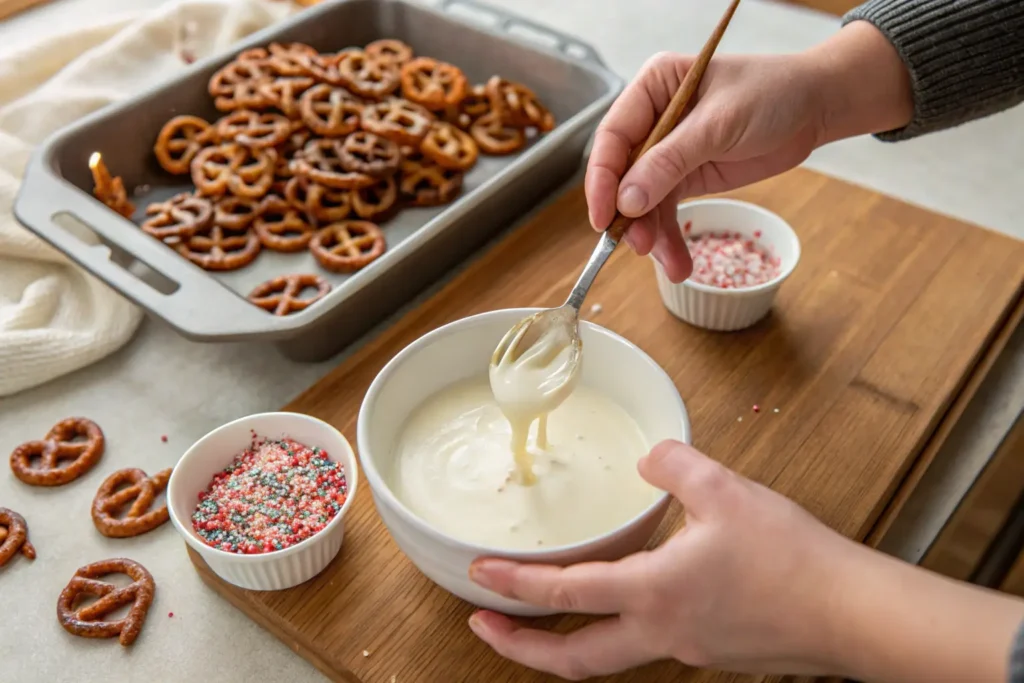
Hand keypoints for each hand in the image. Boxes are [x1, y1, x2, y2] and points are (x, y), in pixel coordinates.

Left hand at [468, 443, 1023, 682]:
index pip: (565, 593)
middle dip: (519, 648)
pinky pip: (647, 646)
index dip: (514, 584)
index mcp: (653, 593)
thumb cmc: (793, 560)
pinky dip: (615, 631)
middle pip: (571, 660)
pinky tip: (627, 600)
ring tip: (544, 615)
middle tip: (483, 629)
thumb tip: (650, 457)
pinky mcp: (710, 650)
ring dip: (566, 642)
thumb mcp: (726, 492)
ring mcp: (685, 650)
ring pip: (607, 659)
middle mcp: (660, 633)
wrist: (850, 613)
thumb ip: (675, 466)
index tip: (478, 576)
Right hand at [587, 21, 914, 284]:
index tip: (603, 217)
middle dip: (630, 214)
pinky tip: (678, 262)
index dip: (602, 179)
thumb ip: (670, 162)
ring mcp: (666, 151)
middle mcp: (651, 119)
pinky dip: (670, 237)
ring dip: (653, 234)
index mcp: (652, 87)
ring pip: (643, 200)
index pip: (613, 136)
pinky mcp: (686, 176)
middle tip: (639, 246)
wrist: (815, 107)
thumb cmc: (772, 95)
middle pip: (622, 173)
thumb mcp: (719, 125)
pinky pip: (666, 210)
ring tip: (668, 262)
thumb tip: (626, 202)